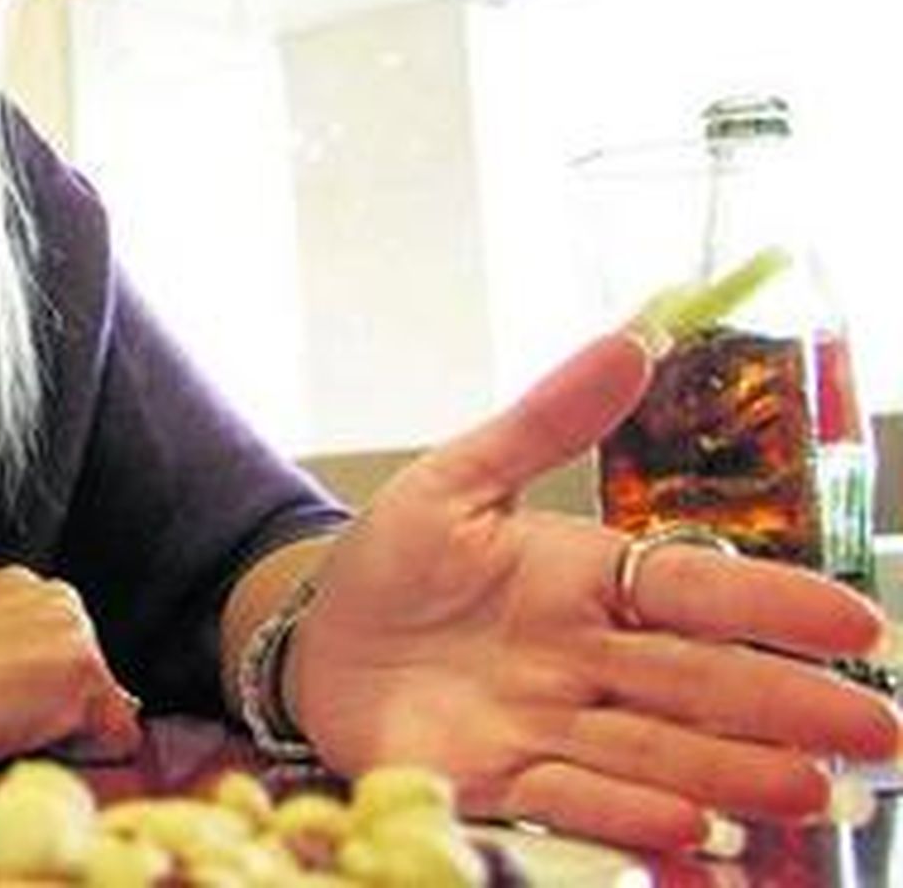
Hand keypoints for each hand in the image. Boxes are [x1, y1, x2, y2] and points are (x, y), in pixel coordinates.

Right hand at [0, 565, 141, 766]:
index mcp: (21, 587)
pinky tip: (18, 740)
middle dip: (56, 714)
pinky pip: (114, 738)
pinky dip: (81, 757)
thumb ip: (0, 654)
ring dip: (63, 734)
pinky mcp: (80, 671)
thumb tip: (24, 691)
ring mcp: (73, 630)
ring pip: (101, 711)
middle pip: (90, 683)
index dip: (32, 699)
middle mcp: (56, 596)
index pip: (61, 659)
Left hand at [289, 331, 900, 852]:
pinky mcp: (494, 781)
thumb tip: (636, 336)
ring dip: (730, 772)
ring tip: (807, 790)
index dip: (769, 606)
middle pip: (695, 681)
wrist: (316, 633)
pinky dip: (625, 812)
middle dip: (784, 705)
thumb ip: (547, 419)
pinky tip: (686, 826)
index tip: (856, 621)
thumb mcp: (461, 476)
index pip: (692, 591)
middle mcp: (583, 659)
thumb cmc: (396, 558)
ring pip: (653, 749)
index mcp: (583, 580)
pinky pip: (567, 799)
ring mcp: (545, 724)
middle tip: (874, 730)